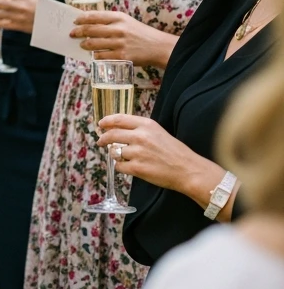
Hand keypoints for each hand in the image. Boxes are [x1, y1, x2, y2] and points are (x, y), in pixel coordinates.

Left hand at [70, 9, 176, 67]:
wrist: (157, 46)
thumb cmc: (139, 33)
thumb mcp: (126, 21)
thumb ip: (110, 21)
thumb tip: (89, 22)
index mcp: (118, 17)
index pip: (94, 16)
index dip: (82, 19)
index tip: (75, 21)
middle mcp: (118, 29)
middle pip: (91, 30)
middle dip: (78, 32)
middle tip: (72, 34)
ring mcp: (119, 43)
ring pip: (94, 43)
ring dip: (84, 44)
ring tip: (81, 45)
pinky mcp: (122, 56)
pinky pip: (102, 56)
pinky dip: (95, 55)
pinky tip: (93, 55)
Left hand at [97, 114, 225, 205]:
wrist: (187, 169)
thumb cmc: (174, 151)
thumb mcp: (158, 132)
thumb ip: (139, 129)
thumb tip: (118, 129)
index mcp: (146, 124)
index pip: (119, 119)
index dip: (107, 121)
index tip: (101, 124)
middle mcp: (140, 136)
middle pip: (112, 135)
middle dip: (103, 138)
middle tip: (100, 141)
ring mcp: (138, 153)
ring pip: (114, 152)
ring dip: (115, 154)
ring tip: (122, 157)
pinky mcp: (137, 168)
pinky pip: (119, 166)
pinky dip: (121, 167)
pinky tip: (128, 167)